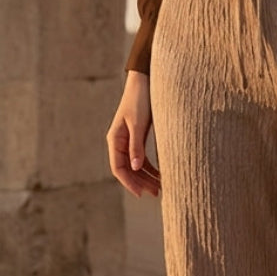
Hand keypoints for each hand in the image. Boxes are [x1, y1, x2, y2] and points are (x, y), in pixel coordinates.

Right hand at [106, 70, 160, 197]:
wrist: (145, 82)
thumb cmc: (140, 100)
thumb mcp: (138, 124)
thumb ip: (136, 145)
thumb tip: (134, 168)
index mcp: (115, 139)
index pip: (118, 168)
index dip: (129, 182)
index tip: (141, 193)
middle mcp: (120, 142)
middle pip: (128, 169)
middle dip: (140, 182)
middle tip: (156, 193)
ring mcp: (129, 140)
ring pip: (136, 165)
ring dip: (146, 177)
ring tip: (161, 188)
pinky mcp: (139, 137)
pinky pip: (142, 158)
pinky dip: (150, 167)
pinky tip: (161, 174)